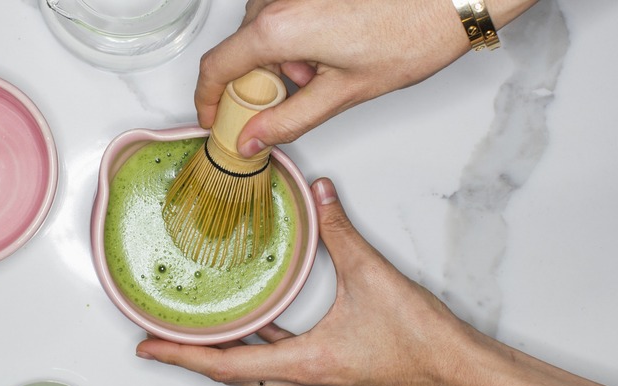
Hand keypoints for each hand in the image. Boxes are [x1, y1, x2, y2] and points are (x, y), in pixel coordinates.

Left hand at [136, 177, 465, 385]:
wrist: (459, 369)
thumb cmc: (420, 340)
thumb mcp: (373, 276)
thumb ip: (341, 231)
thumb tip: (319, 195)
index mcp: (306, 362)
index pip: (226, 364)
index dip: (181, 355)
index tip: (146, 346)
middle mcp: (305, 380)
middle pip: (232, 373)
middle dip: (192, 354)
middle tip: (159, 334)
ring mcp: (318, 382)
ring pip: (255, 372)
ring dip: (223, 353)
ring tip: (195, 330)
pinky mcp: (331, 376)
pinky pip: (279, 365)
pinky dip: (256, 348)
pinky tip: (254, 326)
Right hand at [195, 0, 536, 156]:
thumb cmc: (409, 37)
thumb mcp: (344, 93)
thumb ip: (290, 119)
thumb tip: (252, 139)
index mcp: (279, 28)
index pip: (218, 65)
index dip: (208, 97)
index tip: (213, 117)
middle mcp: (279, 0)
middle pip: (241, 49)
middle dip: (259, 81)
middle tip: (291, 101)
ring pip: (263, 32)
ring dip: (281, 60)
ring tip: (326, 72)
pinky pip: (283, 14)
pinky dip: (295, 39)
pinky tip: (330, 49)